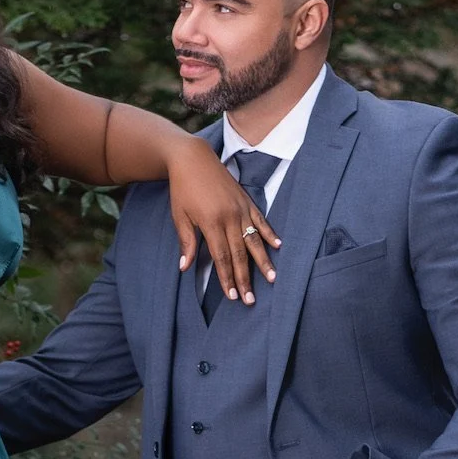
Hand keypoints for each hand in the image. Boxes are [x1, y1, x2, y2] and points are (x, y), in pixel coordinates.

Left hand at [167, 142, 278, 304]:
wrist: (193, 159)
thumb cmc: (183, 189)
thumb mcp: (179, 216)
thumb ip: (186, 242)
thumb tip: (184, 268)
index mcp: (211, 223)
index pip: (221, 257)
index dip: (227, 278)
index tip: (233, 295)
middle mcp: (229, 217)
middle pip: (240, 254)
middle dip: (245, 278)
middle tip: (251, 299)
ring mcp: (241, 209)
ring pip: (254, 240)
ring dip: (263, 261)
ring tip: (272, 278)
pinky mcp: (246, 201)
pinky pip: (261, 220)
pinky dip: (270, 234)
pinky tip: (278, 246)